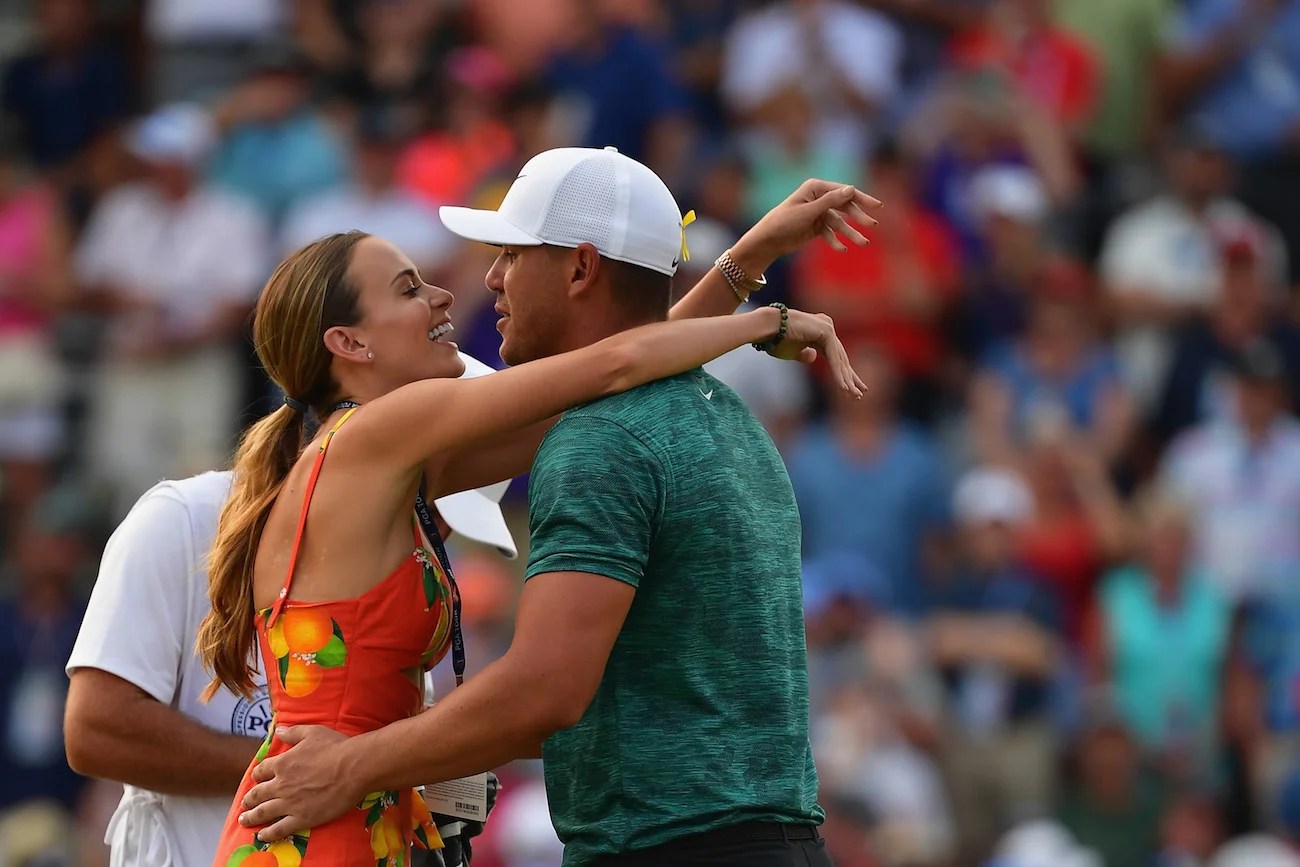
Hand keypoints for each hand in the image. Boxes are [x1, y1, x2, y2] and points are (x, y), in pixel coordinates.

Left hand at [238, 725, 358, 841]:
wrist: (353, 768)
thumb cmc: (335, 747)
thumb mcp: (313, 733)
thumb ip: (293, 732)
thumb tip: (279, 730)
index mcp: (283, 764)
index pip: (262, 771)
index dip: (257, 775)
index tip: (257, 778)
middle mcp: (281, 785)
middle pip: (257, 794)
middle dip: (249, 799)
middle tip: (244, 804)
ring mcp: (290, 803)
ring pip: (263, 812)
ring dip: (251, 817)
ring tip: (243, 820)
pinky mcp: (302, 818)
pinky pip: (279, 829)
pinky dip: (268, 834)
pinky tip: (262, 835)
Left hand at [732, 180, 882, 273]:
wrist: (768, 240)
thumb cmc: (784, 221)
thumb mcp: (809, 211)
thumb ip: (831, 201)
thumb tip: (851, 189)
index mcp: (816, 188)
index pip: (844, 191)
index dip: (862, 198)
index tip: (877, 206)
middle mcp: (818, 198)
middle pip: (845, 206)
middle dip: (859, 216)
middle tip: (873, 225)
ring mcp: (818, 212)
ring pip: (839, 222)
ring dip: (850, 233)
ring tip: (863, 243)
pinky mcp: (815, 226)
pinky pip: (830, 233)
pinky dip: (835, 240)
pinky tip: (842, 249)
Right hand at [767, 308, 865, 397]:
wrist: (767, 328)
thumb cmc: (776, 340)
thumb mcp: (792, 352)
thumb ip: (804, 355)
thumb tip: (813, 357)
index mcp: (820, 331)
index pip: (835, 356)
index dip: (843, 373)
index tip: (850, 388)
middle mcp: (827, 327)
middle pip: (841, 358)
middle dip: (850, 378)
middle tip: (859, 394)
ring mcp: (828, 327)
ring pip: (839, 360)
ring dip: (846, 380)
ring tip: (854, 395)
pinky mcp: (826, 331)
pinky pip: (834, 358)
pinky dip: (838, 374)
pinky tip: (844, 387)